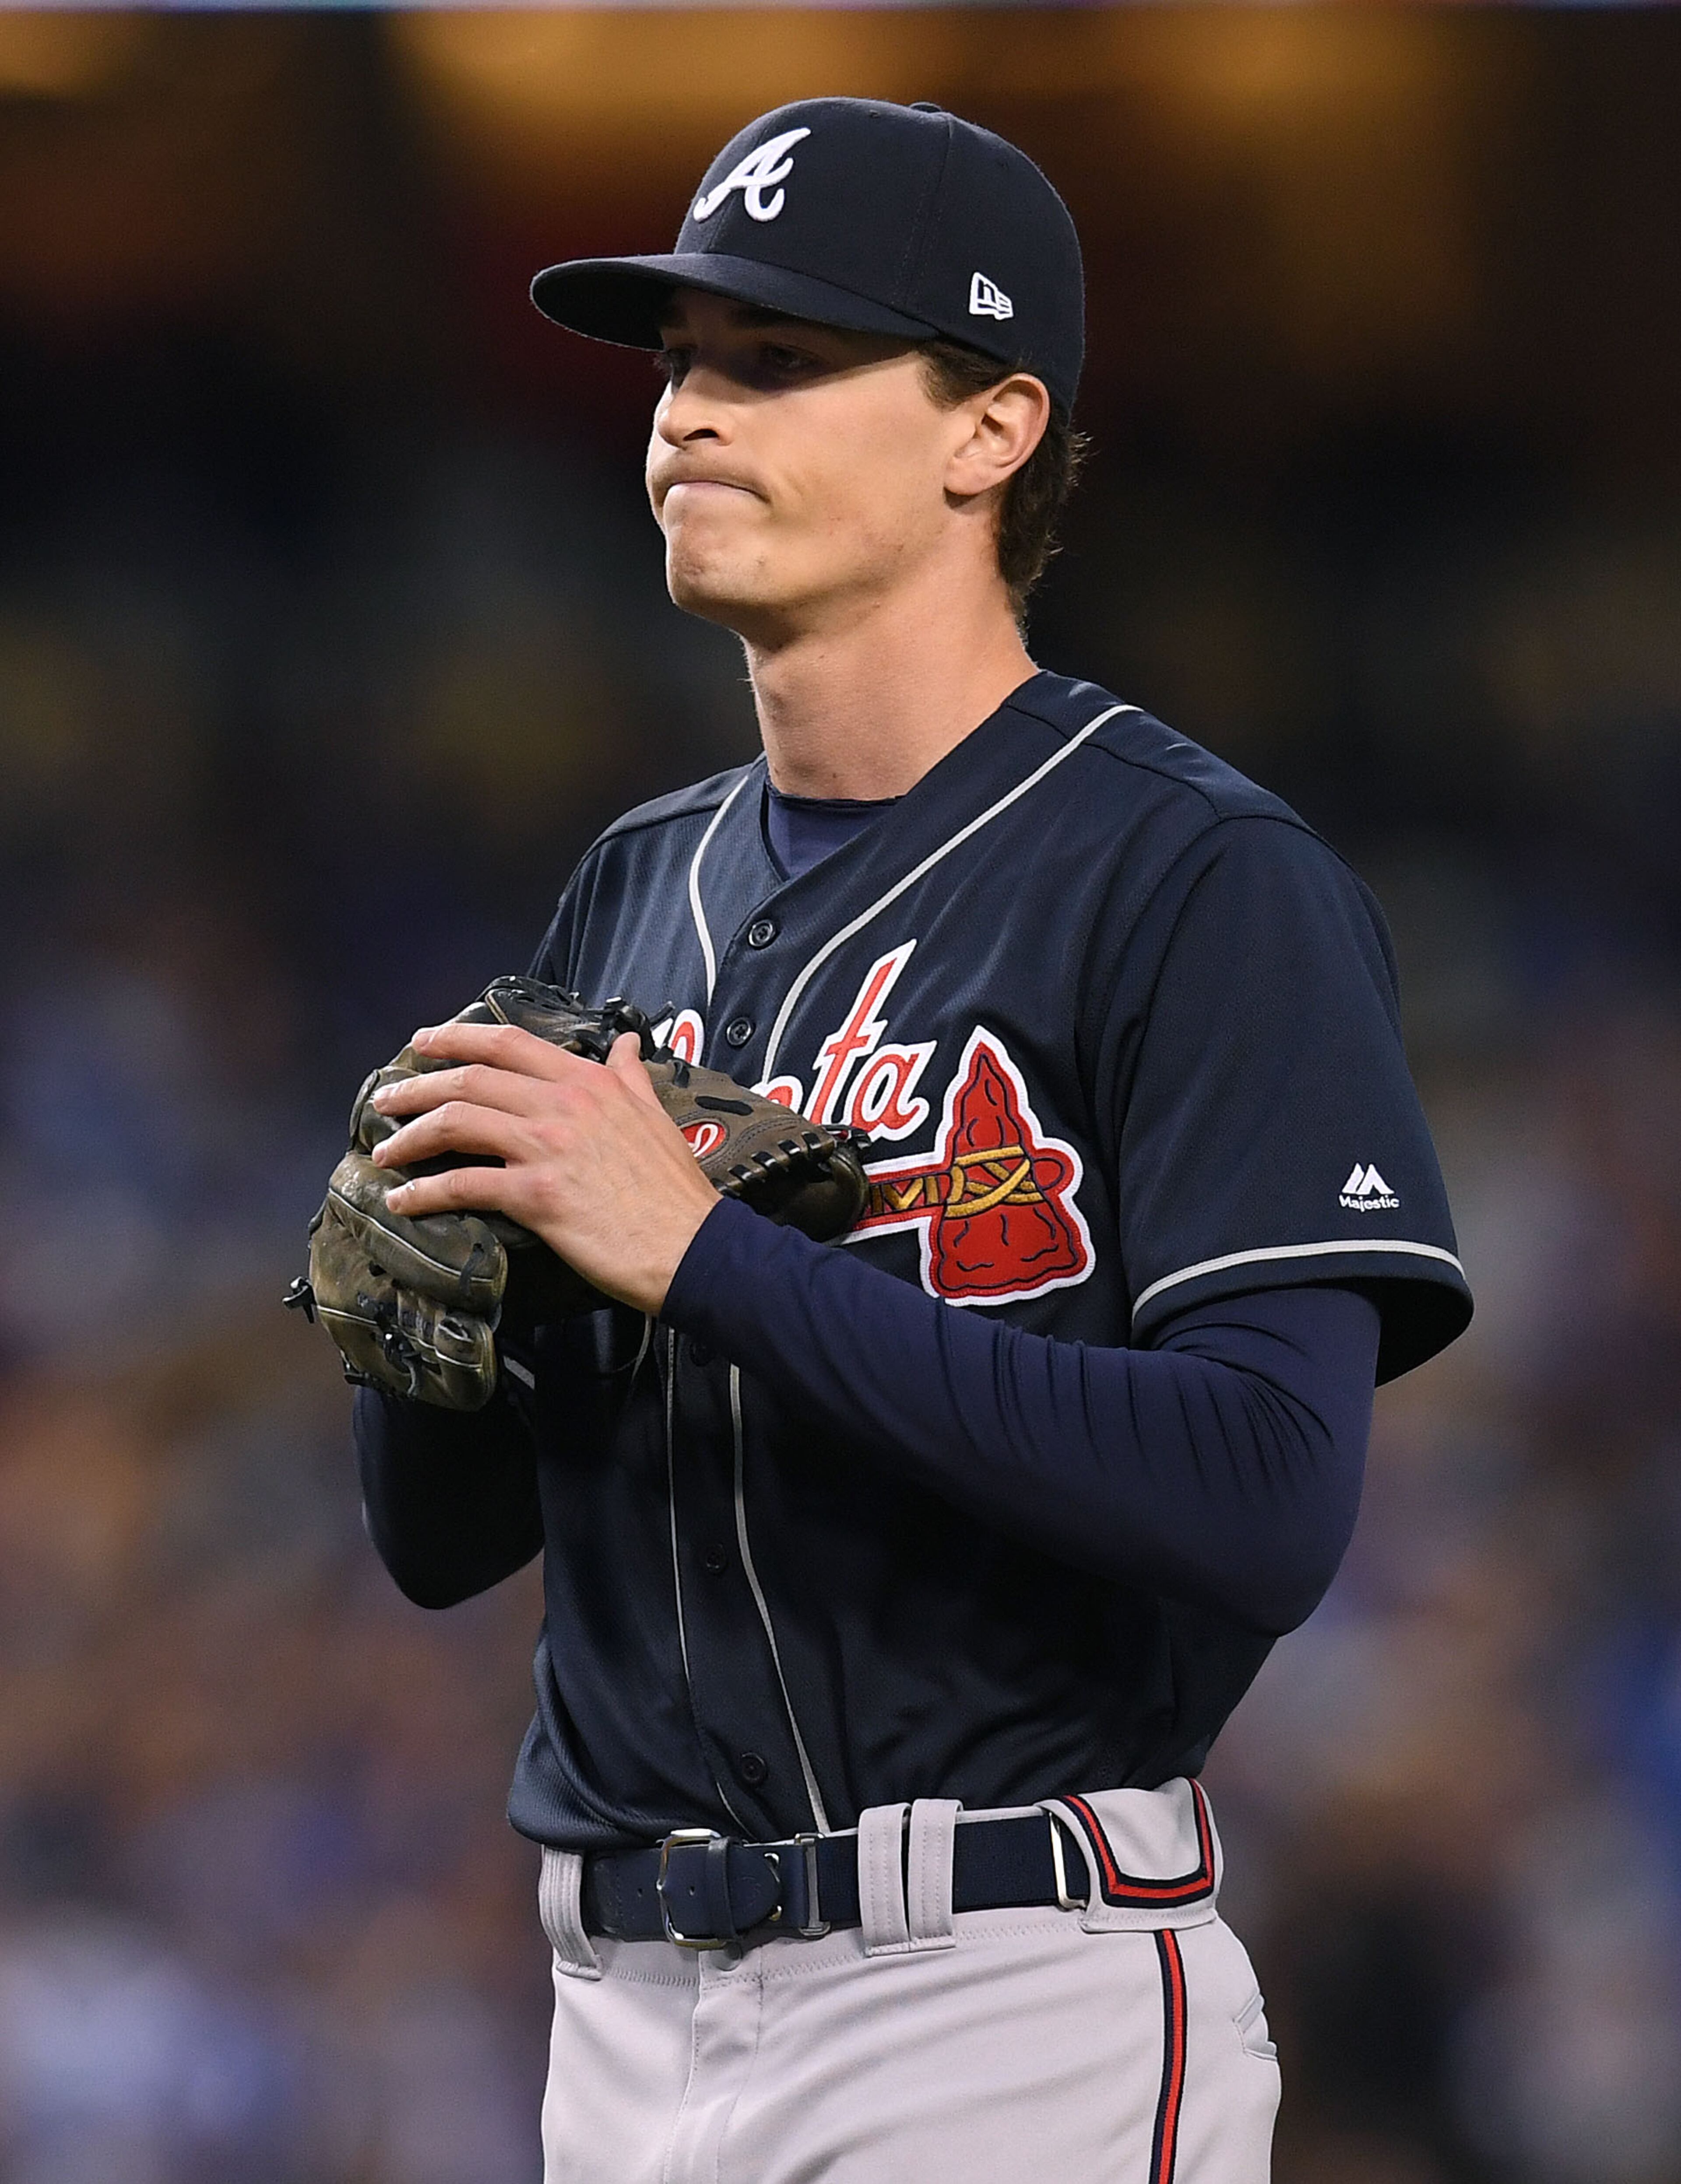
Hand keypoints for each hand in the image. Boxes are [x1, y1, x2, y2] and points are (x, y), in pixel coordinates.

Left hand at [368, 1021, 719, 1315]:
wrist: (692, 1246)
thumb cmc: (674, 1189)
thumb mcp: (655, 1115)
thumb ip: (630, 1076)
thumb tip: (627, 1043)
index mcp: (589, 1082)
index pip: (507, 1043)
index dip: (456, 1038)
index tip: (423, 1044)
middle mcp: (563, 1104)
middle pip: (469, 1080)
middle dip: (416, 1088)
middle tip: (386, 1101)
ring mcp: (547, 1147)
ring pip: (457, 1122)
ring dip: (410, 1136)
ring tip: (385, 1150)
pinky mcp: (537, 1195)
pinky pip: (464, 1185)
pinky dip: (425, 1192)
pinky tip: (405, 1201)